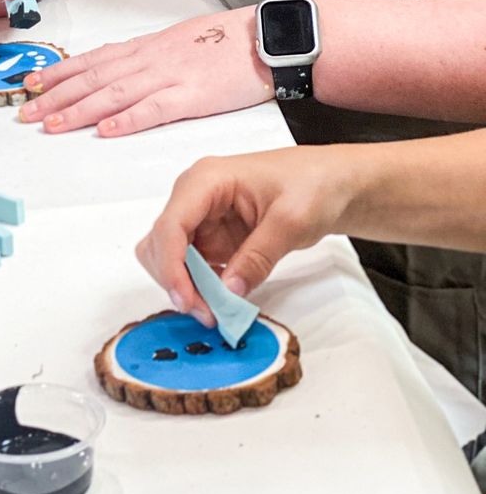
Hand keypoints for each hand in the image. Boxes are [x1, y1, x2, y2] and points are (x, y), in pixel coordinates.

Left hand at [18, 6, 271, 135]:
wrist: (265, 37)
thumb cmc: (226, 42)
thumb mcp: (178, 43)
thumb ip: (149, 58)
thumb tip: (122, 70)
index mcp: (145, 48)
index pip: (93, 59)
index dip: (60, 72)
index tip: (32, 82)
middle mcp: (148, 59)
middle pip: (93, 77)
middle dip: (56, 95)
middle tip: (25, 111)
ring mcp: (168, 76)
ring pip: (113, 94)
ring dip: (79, 110)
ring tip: (51, 124)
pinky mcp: (191, 96)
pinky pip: (153, 109)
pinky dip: (126, 119)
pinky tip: (104, 130)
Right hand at [136, 148, 353, 320]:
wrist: (331, 183)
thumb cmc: (312, 185)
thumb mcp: (291, 220)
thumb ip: (258, 257)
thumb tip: (229, 292)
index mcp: (207, 180)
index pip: (171, 224)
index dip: (171, 266)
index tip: (189, 302)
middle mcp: (195, 196)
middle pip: (161, 242)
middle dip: (176, 280)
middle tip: (207, 314)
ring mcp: (202, 217)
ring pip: (169, 256)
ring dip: (184, 286)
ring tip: (215, 311)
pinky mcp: (212, 236)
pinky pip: (192, 265)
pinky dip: (199, 286)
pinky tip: (222, 300)